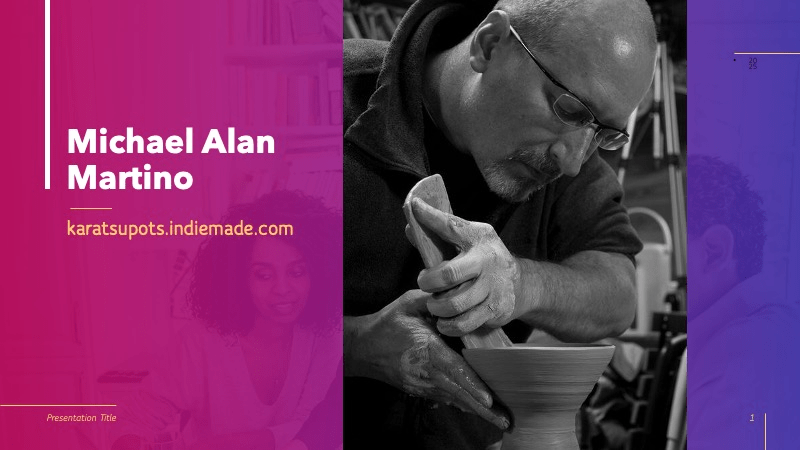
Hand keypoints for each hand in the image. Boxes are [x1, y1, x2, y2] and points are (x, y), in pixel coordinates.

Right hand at [353, 289, 509, 429]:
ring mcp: (421, 384)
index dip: (472, 385)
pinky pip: (446, 398)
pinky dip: (463, 404)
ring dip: (476, 410)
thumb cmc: (387, 324)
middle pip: (458, 393)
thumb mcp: (408, 303)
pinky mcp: (420, 390)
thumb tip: (458, 295)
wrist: (362, 348)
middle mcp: (425, 372)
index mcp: (425, 349)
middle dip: (482, 408)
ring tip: (500, 419)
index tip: (489, 399)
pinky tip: (480, 410)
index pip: (453, 369)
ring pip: (454, 399)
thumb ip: (433, 301)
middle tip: (505, 420)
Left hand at [410, 198, 520, 335]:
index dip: (430, 217)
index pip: (451, 226)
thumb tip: (410, 227)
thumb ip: (439, 235)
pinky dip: (449, 325)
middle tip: (425, 283)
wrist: (520, 284)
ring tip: (434, 304)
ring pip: (454, 303)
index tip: (414, 207)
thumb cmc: (483, 259)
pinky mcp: (496, 310)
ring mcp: (493, 287)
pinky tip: (444, 320)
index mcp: (478, 237)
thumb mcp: (467, 241)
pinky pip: (465, 323)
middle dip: (428, 282)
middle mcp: (487, 260)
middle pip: (448, 274)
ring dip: (437, 306)